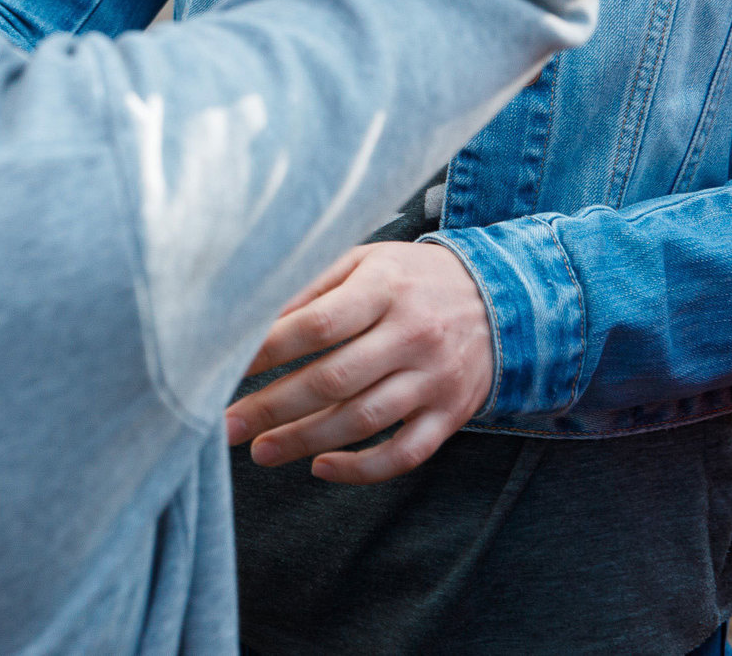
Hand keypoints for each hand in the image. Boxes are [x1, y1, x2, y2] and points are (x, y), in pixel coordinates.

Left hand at [223, 241, 492, 483]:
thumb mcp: (366, 262)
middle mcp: (411, 335)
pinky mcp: (451, 414)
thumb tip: (256, 319)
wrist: (506, 299)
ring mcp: (434, 379)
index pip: (316, 325)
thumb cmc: (413, 279)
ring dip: (304, 441)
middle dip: (272, 406)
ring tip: (260, 451)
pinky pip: (404, 453)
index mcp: (385, 289)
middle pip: (332, 379)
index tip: (225, 368)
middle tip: (226, 425)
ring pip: (363, 421)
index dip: (267, 350)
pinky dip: (361, 469)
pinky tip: (321, 467)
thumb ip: (314, 286)